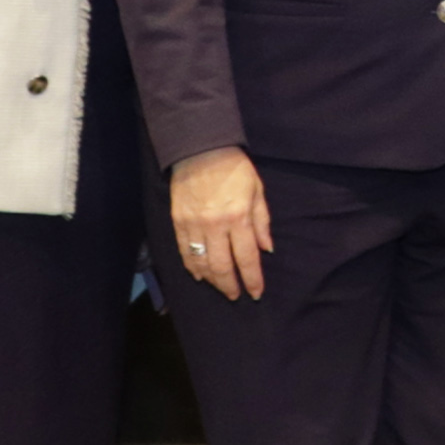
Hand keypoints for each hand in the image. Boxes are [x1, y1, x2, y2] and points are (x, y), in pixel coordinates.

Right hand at [170, 148, 272, 299]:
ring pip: (201, 263)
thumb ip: (262, 222)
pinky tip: (199, 275)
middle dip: (230, 286)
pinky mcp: (178, 221)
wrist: (200, 149)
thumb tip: (266, 249)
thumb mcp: (257, 191)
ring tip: (219, 287)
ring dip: (211, 280)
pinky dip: (192, 267)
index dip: (252, 279)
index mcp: (239, 217)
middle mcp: (216, 225)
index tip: (255, 293)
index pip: (246, 258)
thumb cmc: (234, 169)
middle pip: (222, 267)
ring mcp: (194, 225)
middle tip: (235, 295)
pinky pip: (183, 252)